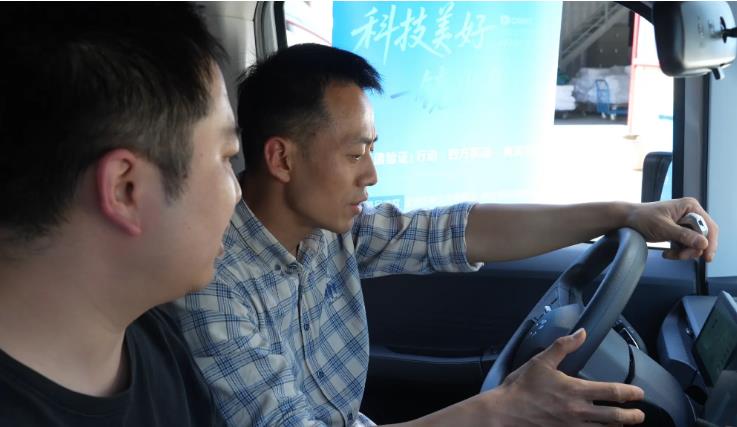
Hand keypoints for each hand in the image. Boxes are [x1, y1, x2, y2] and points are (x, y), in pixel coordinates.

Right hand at [488, 329, 644, 425]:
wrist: (505, 412)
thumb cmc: (522, 387)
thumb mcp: (542, 362)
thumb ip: (564, 346)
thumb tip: (582, 333)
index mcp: (575, 390)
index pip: (612, 392)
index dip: (630, 393)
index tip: (639, 394)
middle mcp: (579, 412)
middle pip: (615, 417)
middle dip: (632, 417)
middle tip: (640, 415)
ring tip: (624, 425)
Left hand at [625, 197, 717, 260]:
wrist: (627, 220)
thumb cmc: (642, 218)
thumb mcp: (663, 228)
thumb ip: (683, 236)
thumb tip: (703, 243)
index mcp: (690, 206)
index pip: (709, 227)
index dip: (710, 243)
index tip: (706, 257)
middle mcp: (690, 213)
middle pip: (703, 237)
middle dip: (692, 249)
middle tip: (681, 256)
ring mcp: (685, 223)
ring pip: (695, 244)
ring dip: (684, 252)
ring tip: (670, 254)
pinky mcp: (679, 231)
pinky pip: (686, 246)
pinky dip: (679, 252)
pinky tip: (668, 253)